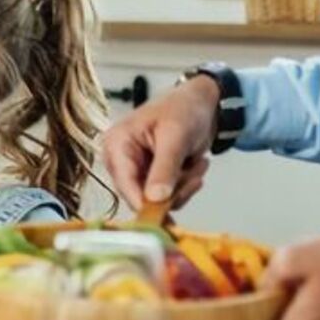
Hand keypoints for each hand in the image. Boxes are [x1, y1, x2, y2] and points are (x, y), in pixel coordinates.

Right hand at [99, 75, 218, 212]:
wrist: (202, 102)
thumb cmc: (183, 108)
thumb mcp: (175, 136)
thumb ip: (164, 168)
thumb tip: (154, 199)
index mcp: (117, 144)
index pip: (125, 183)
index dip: (143, 203)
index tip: (164, 217)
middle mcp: (122, 160)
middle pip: (141, 196)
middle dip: (173, 190)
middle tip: (195, 176)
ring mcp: (137, 170)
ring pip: (157, 200)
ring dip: (183, 187)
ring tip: (197, 165)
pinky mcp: (152, 178)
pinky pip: (168, 197)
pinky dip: (186, 186)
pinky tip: (194, 166)